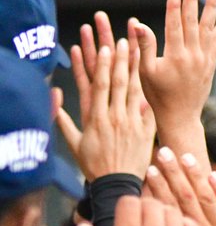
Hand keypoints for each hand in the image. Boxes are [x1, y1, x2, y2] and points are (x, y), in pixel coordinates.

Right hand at [56, 33, 154, 181]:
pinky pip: (148, 110)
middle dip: (121, 59)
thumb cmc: (94, 165)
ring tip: (138, 52)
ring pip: (135, 91)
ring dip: (136, 70)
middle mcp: (115, 118)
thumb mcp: (74, 144)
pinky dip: (148, 94)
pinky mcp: (146, 132)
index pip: (100, 85)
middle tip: (125, 40)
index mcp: (96, 118)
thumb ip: (63, 120)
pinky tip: (151, 78)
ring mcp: (133, 124)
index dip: (104, 65)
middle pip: (119, 82)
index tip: (106, 48)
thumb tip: (54, 95)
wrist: (117, 185)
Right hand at [130, 0, 215, 165]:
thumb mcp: (146, 72)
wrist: (180, 117)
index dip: (175, 6)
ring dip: (211, 8)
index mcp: (174, 56)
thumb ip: (145, 47)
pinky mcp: (210, 65)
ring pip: (207, 28)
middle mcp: (192, 56)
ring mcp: (203, 60)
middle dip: (193, 0)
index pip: (174, 24)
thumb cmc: (158, 96)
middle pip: (192, 21)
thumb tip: (138, 23)